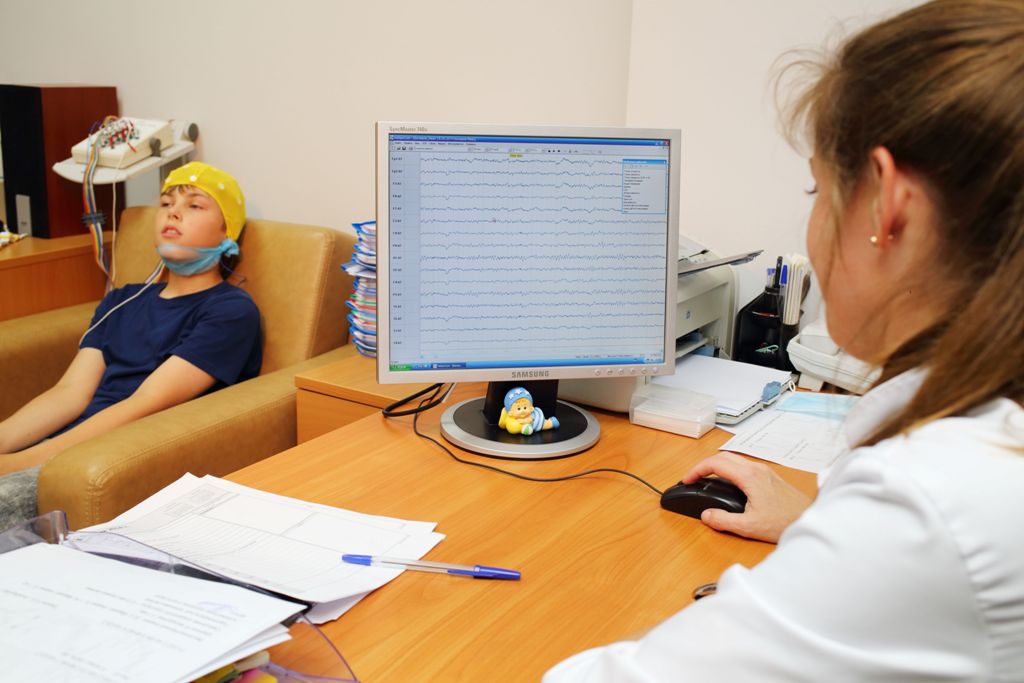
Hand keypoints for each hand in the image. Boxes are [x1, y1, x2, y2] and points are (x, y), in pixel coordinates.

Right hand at [681, 452, 812, 542]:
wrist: (811, 520)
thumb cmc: (785, 522)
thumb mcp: (749, 527)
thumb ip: (724, 520)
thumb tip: (706, 515)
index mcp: (749, 476)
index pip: (716, 463)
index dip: (697, 470)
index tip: (687, 480)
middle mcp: (757, 469)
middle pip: (723, 456)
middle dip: (704, 465)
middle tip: (693, 478)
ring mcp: (765, 471)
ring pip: (734, 459)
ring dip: (717, 466)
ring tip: (707, 479)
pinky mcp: (770, 477)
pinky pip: (744, 466)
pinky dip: (729, 470)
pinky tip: (728, 484)